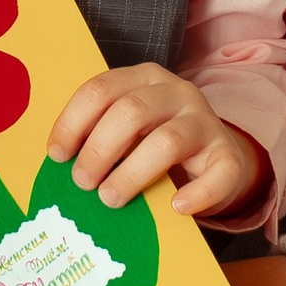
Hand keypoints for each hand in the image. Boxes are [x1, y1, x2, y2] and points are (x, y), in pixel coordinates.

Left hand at [44, 60, 264, 217]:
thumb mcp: (128, 129)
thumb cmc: (155, 144)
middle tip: (83, 182)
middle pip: (131, 112)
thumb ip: (101, 135)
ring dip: (132, 174)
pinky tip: (176, 207)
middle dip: (99, 150)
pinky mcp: (228, 154)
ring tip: (111, 198)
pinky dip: (197, 194)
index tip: (57, 155)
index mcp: (143, 78)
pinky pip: (219, 173)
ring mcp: (205, 122)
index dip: (73, 123)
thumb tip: (61, 165)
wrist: (213, 158)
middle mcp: (176, 92)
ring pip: (167, 142)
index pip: (100, 90)